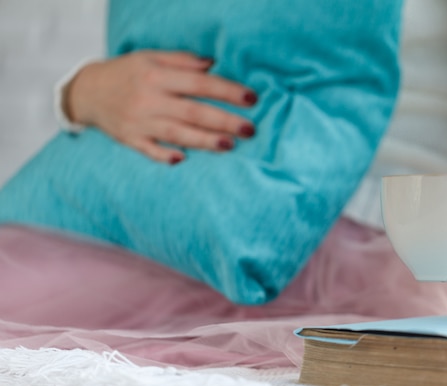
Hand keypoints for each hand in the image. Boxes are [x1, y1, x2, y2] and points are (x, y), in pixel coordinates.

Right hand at [64, 51, 257, 163]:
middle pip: (193, 112)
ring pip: (177, 134)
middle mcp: (149, 99)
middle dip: (225, 121)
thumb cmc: (127, 72)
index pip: (199, 84)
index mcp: (157, 75)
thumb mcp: (151, 57)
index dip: (227, 91)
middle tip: (250, 129)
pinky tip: (183, 159)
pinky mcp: (129, 139)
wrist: (88, 91)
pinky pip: (149, 150)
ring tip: (230, 145)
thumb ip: (183, 61)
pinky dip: (164, 155)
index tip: (252, 99)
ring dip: (205, 141)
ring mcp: (138, 122)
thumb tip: (214, 65)